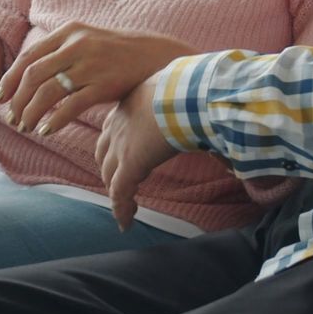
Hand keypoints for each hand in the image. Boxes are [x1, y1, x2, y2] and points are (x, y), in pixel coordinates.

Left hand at [0, 22, 194, 136]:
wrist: (161, 58)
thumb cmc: (123, 55)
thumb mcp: (90, 42)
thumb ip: (64, 53)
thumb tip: (33, 75)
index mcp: (70, 32)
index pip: (29, 57)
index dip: (10, 79)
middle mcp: (77, 45)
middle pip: (32, 74)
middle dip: (17, 99)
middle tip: (12, 118)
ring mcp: (91, 64)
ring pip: (47, 91)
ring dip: (31, 112)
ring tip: (27, 127)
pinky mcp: (105, 84)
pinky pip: (70, 105)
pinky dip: (53, 119)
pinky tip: (45, 130)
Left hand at [93, 75, 177, 230]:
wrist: (185, 94)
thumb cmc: (188, 89)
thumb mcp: (178, 94)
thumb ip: (185, 106)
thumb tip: (208, 111)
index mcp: (128, 107)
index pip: (113, 131)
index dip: (115, 148)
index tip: (123, 159)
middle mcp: (117, 126)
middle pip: (105, 154)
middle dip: (110, 171)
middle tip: (121, 185)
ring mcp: (121, 146)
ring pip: (110, 176)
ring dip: (117, 192)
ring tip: (126, 208)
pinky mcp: (129, 165)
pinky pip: (120, 193)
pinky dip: (121, 209)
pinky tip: (126, 224)